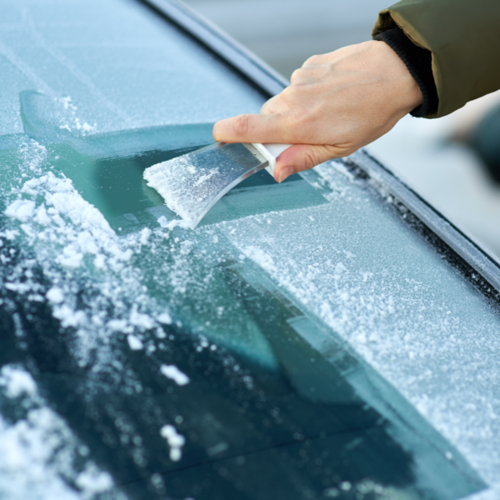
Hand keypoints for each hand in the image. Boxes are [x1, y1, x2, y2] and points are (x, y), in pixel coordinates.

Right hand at [213, 41, 422, 181]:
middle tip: (308, 135)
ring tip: (328, 113)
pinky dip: (309, 94)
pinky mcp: (309, 65)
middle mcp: (292, 98)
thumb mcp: (339, 149)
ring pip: (284, 102)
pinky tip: (332, 95)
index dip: (226, 133)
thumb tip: (277, 171)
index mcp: (297, 124)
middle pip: (267, 118)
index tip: (219, 138)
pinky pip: (299, 85)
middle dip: (279, 130)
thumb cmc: (371, 113)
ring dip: (297, 112)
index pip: (248, 128)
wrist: (395, 73)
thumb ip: (302, 159)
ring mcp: (300, 78)